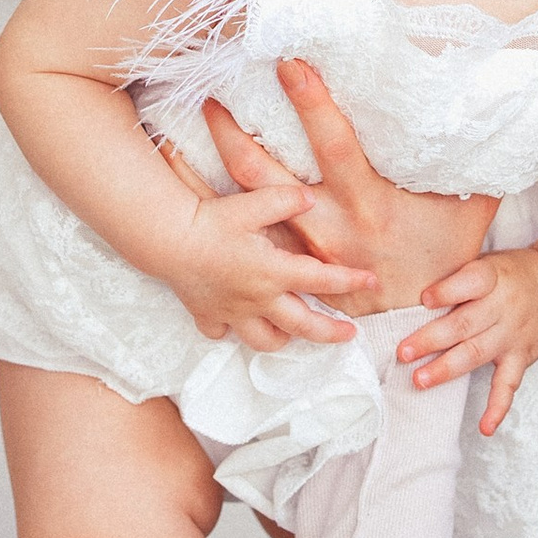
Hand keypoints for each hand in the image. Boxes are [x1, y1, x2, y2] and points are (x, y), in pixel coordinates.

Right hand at [157, 163, 377, 350]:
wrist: (166, 240)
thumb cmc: (210, 222)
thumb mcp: (252, 203)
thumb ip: (286, 199)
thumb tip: (311, 198)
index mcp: (273, 271)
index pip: (321, 280)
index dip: (350, 281)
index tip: (371, 281)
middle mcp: (257, 299)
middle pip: (302, 325)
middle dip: (330, 333)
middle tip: (350, 335)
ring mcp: (232, 312)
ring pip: (265, 340)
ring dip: (284, 339)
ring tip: (295, 333)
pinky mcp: (207, 314)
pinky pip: (223, 333)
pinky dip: (232, 332)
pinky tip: (236, 323)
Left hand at [199, 63, 496, 314]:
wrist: (431, 322)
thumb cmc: (449, 252)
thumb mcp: (472, 201)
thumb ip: (474, 157)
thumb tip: (493, 103)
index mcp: (368, 203)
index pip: (334, 143)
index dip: (312, 103)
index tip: (289, 64)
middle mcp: (328, 228)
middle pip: (265, 177)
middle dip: (235, 136)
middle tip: (210, 96)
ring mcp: (304, 253)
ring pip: (247, 209)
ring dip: (214, 173)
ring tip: (183, 139)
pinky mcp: (293, 272)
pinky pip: (249, 239)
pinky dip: (219, 215)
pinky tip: (192, 192)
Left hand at [395, 244, 537, 431]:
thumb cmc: (508, 275)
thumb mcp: (486, 262)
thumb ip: (455, 274)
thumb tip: (407, 288)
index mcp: (493, 278)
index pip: (472, 283)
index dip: (447, 291)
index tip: (423, 299)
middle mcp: (504, 307)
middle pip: (465, 324)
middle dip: (432, 339)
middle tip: (404, 352)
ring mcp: (513, 335)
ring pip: (477, 354)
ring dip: (447, 369)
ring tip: (420, 380)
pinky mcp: (521, 358)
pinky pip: (509, 385)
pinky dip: (498, 408)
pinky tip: (485, 427)